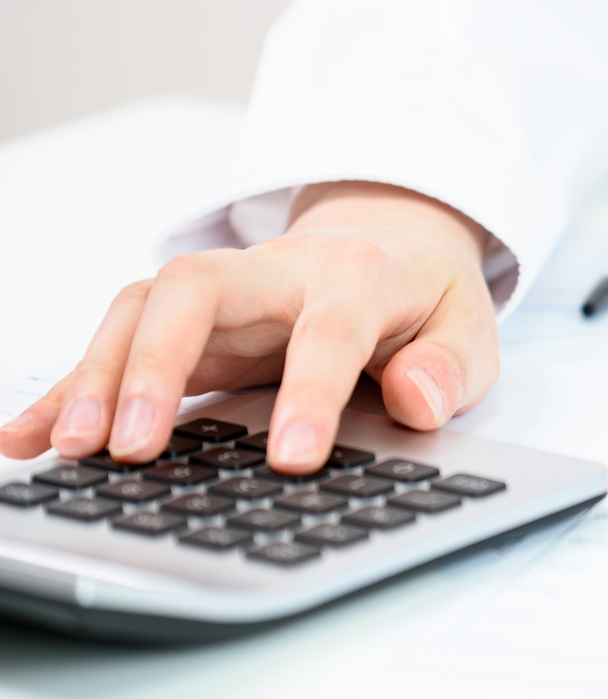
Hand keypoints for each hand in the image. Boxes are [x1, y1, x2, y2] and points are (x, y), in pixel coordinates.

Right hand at [0, 182, 499, 473]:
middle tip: (135, 447)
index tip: (292, 458)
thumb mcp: (471, 329)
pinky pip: (111, 344)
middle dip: (156, 363)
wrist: (390, 240)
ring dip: (97, 378)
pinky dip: (66, 389)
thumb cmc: (426, 299)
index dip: (311, 390)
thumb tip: (418, 401)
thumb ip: (451, 367)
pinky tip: (24, 437)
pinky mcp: (181, 324)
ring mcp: (218, 296)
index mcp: (356, 277)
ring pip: (138, 310)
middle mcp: (272, 274)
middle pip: (194, 292)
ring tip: (71, 451)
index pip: (329, 329)